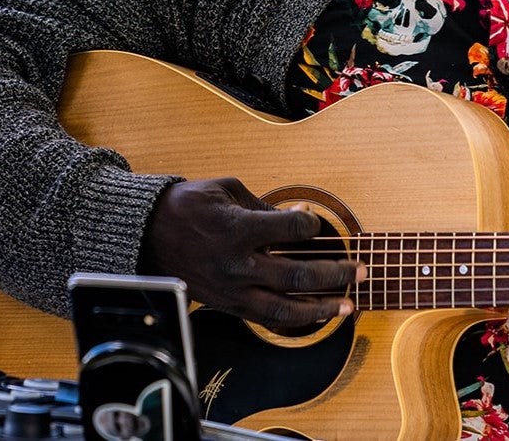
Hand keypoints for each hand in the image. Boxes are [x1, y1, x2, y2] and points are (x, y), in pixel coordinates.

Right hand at [140, 177, 364, 327]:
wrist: (149, 235)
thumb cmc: (187, 206)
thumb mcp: (224, 189)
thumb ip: (262, 204)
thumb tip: (297, 217)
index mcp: (236, 229)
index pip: (290, 229)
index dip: (311, 225)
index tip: (316, 222)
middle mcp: (238, 264)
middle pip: (297, 274)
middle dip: (335, 272)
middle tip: (360, 269)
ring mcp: (233, 289)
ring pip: (287, 309)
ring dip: (322, 307)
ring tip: (348, 304)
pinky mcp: (228, 305)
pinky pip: (267, 319)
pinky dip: (295, 319)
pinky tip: (315, 315)